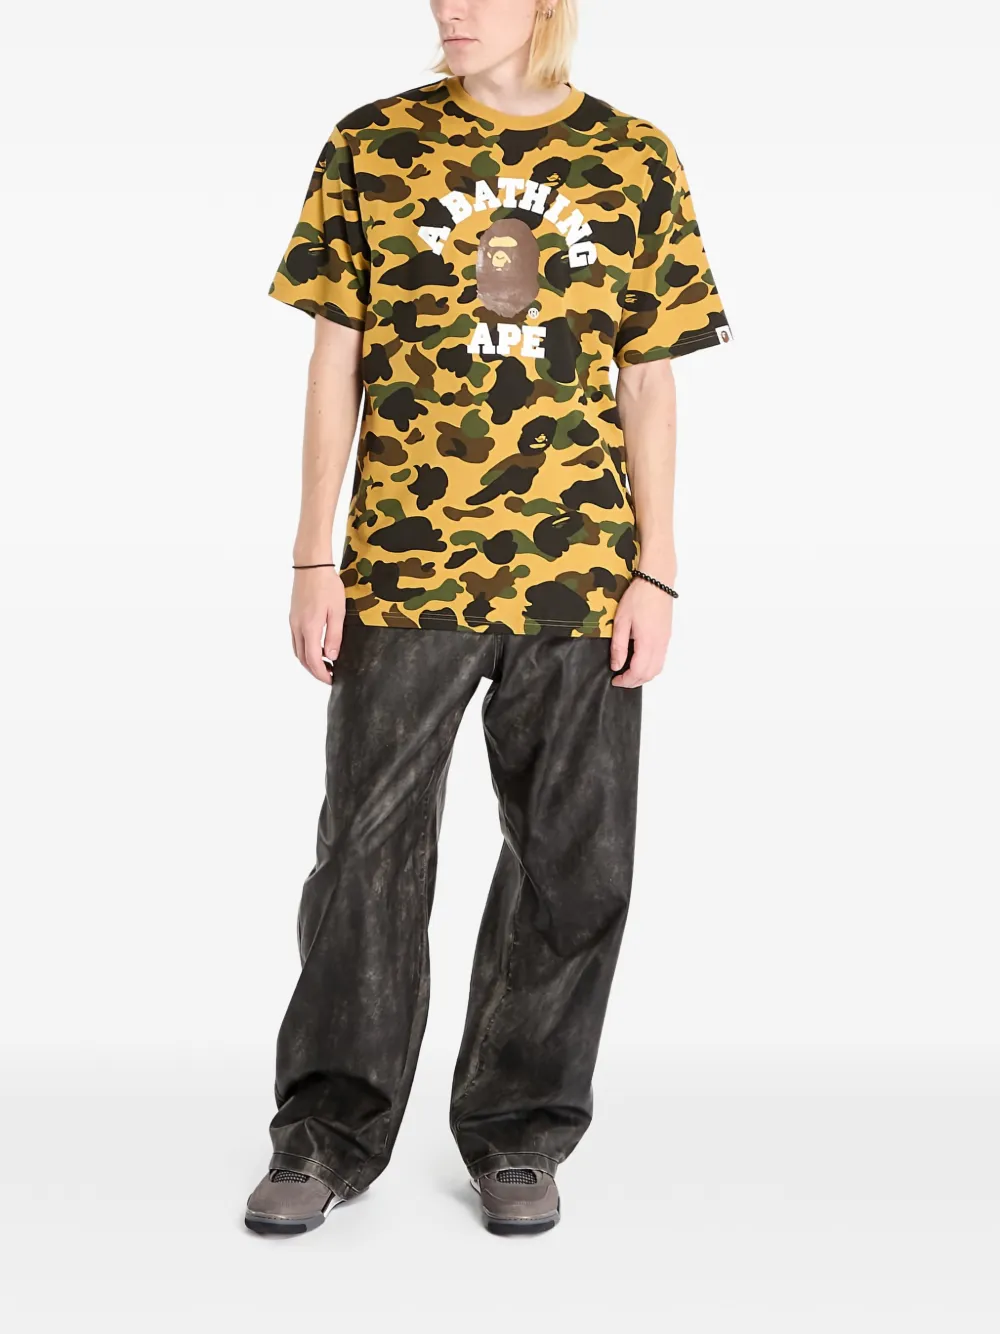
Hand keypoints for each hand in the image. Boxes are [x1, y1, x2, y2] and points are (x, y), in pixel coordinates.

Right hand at [290, 566, 345, 682]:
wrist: (311, 566)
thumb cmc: (327, 585)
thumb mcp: (338, 612)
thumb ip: (334, 636)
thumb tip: (331, 657)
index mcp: (310, 628)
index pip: (313, 660)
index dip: (321, 674)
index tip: (331, 680)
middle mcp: (297, 627)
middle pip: (302, 658)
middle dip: (315, 671)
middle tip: (329, 676)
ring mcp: (293, 622)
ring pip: (297, 650)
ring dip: (309, 662)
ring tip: (324, 665)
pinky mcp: (293, 617)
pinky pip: (296, 640)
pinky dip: (305, 650)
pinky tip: (316, 648)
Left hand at [609, 577, 672, 686]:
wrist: (657, 581)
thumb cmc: (638, 597)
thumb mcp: (621, 621)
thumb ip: (618, 646)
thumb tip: (616, 665)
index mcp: (647, 642)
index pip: (638, 672)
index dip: (626, 681)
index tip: (615, 681)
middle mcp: (660, 645)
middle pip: (650, 674)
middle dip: (635, 681)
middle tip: (621, 680)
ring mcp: (665, 641)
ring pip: (658, 668)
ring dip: (644, 675)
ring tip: (629, 673)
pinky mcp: (667, 636)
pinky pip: (661, 659)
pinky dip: (651, 667)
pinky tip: (640, 662)